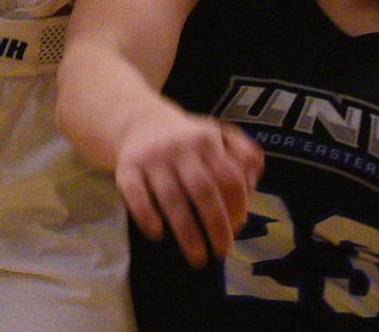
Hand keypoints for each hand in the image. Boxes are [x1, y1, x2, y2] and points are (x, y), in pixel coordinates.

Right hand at [115, 103, 263, 267]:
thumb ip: (245, 154)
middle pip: (203, 190)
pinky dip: (146, 216)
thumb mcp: (220, 134)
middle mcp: (178, 146)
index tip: (238, 228)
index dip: (237, 207)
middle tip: (222, 252)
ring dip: (187, 233)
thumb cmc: (189, 139)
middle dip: (216, 226)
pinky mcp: (126, 168)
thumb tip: (252, 183)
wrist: (140, 121)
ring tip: (198, 258)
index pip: (229, 177)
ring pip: (171, 198)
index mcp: (206, 139)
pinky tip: (158, 234)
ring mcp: (151, 157)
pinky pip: (135, 195)